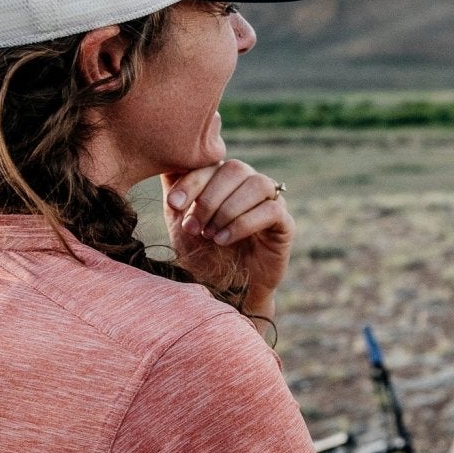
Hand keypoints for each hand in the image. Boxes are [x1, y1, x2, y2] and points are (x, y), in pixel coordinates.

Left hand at [163, 161, 294, 300]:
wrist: (222, 291)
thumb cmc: (201, 254)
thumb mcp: (179, 221)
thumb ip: (175, 190)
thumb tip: (168, 161)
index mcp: (225, 179)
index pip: (212, 163)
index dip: (192, 181)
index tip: (173, 205)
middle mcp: (250, 186)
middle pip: (236, 168)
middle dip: (209, 198)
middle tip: (194, 227)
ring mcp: (271, 203)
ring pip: (257, 184)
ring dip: (228, 210)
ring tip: (211, 234)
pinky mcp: (285, 225)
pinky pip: (272, 210)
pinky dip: (244, 223)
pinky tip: (225, 240)